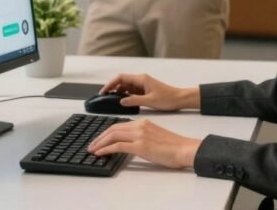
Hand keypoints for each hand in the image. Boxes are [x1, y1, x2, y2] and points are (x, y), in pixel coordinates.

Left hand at [87, 119, 201, 168]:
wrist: (184, 148)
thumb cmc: (173, 145)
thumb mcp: (154, 135)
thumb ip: (142, 136)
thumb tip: (130, 144)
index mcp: (143, 122)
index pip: (119, 125)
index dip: (107, 132)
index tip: (100, 139)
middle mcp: (139, 126)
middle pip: (113, 129)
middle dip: (100, 137)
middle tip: (92, 145)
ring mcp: (139, 135)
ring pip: (113, 135)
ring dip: (100, 143)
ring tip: (92, 149)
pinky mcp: (140, 146)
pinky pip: (118, 146)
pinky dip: (106, 149)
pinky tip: (100, 153)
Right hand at [99, 73, 197, 110]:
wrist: (180, 99)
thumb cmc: (168, 98)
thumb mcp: (149, 101)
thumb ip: (134, 101)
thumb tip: (121, 101)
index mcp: (141, 79)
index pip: (121, 78)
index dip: (110, 84)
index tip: (104, 91)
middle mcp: (141, 80)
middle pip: (122, 81)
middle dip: (113, 88)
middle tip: (105, 97)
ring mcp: (143, 85)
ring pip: (126, 86)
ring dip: (119, 92)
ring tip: (112, 101)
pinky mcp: (145, 90)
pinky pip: (132, 91)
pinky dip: (126, 95)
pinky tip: (123, 102)